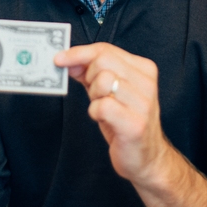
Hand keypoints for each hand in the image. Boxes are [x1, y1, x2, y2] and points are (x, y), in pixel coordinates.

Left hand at [54, 43, 169, 182]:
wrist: (147, 158)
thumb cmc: (126, 121)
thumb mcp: (109, 91)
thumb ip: (90, 73)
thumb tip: (67, 60)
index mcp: (144, 69)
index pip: (105, 49)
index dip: (78, 53)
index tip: (59, 58)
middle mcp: (147, 83)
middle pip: (102, 61)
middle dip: (89, 77)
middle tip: (95, 94)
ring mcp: (143, 103)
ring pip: (102, 81)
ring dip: (94, 96)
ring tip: (104, 108)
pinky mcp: (135, 123)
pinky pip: (102, 106)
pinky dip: (95, 112)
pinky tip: (104, 119)